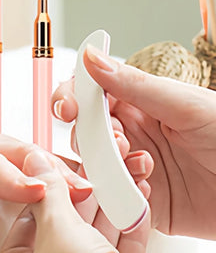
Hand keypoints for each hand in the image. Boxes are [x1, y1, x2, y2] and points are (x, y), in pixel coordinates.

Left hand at [0, 150, 147, 252]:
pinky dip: (126, 235)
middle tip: (98, 177)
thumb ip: (49, 192)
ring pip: (91, 241)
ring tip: (121, 187)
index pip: (28, 216)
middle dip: (86, 199)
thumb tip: (36, 162)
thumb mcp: (61, 233)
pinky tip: (135, 212)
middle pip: (63, 227)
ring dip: (110, 212)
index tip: (68, 172)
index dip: (51, 189)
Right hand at [52, 44, 215, 239]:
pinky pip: (110, 193)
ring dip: (107, 162)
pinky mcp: (137, 196)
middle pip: (84, 129)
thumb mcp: (185, 105)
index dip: (71, 96)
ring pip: (92, 161)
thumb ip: (134, 84)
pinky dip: (120, 190)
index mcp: (137, 101)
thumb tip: (92, 56)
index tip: (67, 106)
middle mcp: (129, 130)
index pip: (89, 92)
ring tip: (141, 164)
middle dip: (90, 134)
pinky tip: (146, 187)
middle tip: (117, 139)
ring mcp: (130, 164)